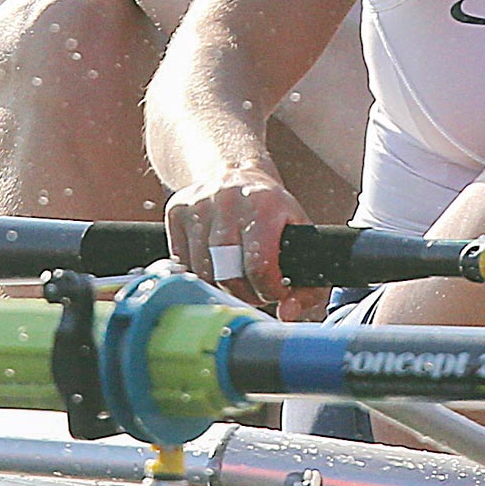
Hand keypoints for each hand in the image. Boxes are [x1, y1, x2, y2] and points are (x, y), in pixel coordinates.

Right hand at [164, 166, 321, 317]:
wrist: (235, 172)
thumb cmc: (271, 210)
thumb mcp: (299, 235)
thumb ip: (308, 282)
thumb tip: (287, 313)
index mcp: (265, 204)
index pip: (259, 265)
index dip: (268, 290)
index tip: (275, 293)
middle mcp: (228, 200)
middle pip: (228, 273)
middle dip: (245, 293)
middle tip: (255, 290)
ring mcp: (198, 204)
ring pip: (203, 272)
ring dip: (220, 286)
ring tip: (236, 279)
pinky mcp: (176, 210)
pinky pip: (182, 262)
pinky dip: (199, 273)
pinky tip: (215, 265)